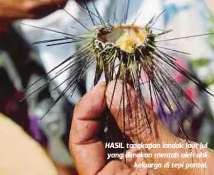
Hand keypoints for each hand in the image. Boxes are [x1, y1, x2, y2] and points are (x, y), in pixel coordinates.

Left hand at [69, 80, 213, 174]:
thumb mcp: (169, 154)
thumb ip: (138, 122)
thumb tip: (113, 88)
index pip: (80, 146)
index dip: (84, 114)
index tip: (101, 89)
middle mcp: (115, 174)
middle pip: (92, 136)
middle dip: (100, 106)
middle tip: (113, 84)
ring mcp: (128, 166)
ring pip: (108, 130)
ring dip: (114, 107)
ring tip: (123, 88)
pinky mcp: (141, 156)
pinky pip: (126, 131)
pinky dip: (129, 113)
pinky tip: (134, 100)